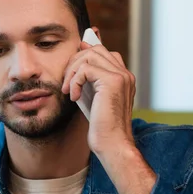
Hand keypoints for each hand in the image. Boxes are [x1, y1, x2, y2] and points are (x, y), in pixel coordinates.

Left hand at [62, 41, 135, 155]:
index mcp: (124, 78)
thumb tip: (78, 66)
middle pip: (96, 50)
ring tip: (68, 89)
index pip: (105, 53)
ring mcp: (121, 76)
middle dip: (76, 61)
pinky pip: (85, 69)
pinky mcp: (112, 81)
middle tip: (67, 81)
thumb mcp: (94, 100)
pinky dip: (75, 82)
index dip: (86, 54)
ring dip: (73, 71)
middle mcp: (125, 74)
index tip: (72, 65)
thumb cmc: (102, 127)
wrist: (112, 143)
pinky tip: (74, 98)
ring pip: (90, 55)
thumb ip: (90, 83)